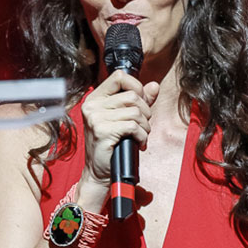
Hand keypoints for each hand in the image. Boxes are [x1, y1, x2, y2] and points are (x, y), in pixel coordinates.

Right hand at [80, 71, 159, 187]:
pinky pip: (133, 126)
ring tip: (141, 136)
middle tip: (143, 126)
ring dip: (145, 126)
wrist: (99, 171)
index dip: (136, 86)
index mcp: (95, 98)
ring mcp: (95, 118)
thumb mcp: (123, 119)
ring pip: (135, 112)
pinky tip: (139, 143)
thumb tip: (154, 86)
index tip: (141, 102)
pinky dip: (142, 136)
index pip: (119, 76)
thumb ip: (138, 101)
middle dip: (145, 112)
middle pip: (132, 96)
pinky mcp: (102, 131)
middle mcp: (92, 106)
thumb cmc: (111, 145)